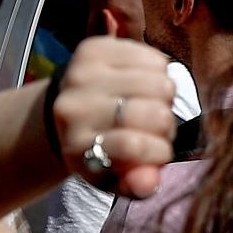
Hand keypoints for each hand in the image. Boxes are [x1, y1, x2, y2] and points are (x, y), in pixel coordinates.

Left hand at [52, 36, 178, 195]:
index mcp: (78, 145)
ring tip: (149, 104)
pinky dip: (160, 71)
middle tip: (154, 127)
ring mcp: (81, 74)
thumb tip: (147, 182)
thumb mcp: (116, 177)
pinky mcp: (93, 48)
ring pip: (160, 82)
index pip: (132, 144)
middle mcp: (73, 107)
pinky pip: (154, 57)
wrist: (67, 112)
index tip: (157, 153)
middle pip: (153, 112)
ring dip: (165, 98)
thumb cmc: (102, 149)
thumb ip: (135, 184)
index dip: (157, 152)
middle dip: (165, 124)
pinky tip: (143, 82)